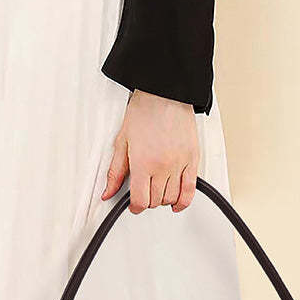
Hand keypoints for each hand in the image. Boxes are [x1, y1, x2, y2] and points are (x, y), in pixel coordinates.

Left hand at [102, 90, 198, 213]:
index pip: (140, 200)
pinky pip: (190, 190)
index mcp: (143, 163)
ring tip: (157, 191)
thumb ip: (115, 171)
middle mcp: (162, 166)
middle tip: (144, 192)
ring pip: (171, 197)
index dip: (135, 207)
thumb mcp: (122, 142)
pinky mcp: (192, 159)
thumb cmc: (144, 112)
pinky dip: (183, 201)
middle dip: (148, 201)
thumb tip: (107, 192)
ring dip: (163, 200)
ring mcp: (179, 164)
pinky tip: (176, 203)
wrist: (164, 92)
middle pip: (156, 201)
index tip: (134, 205)